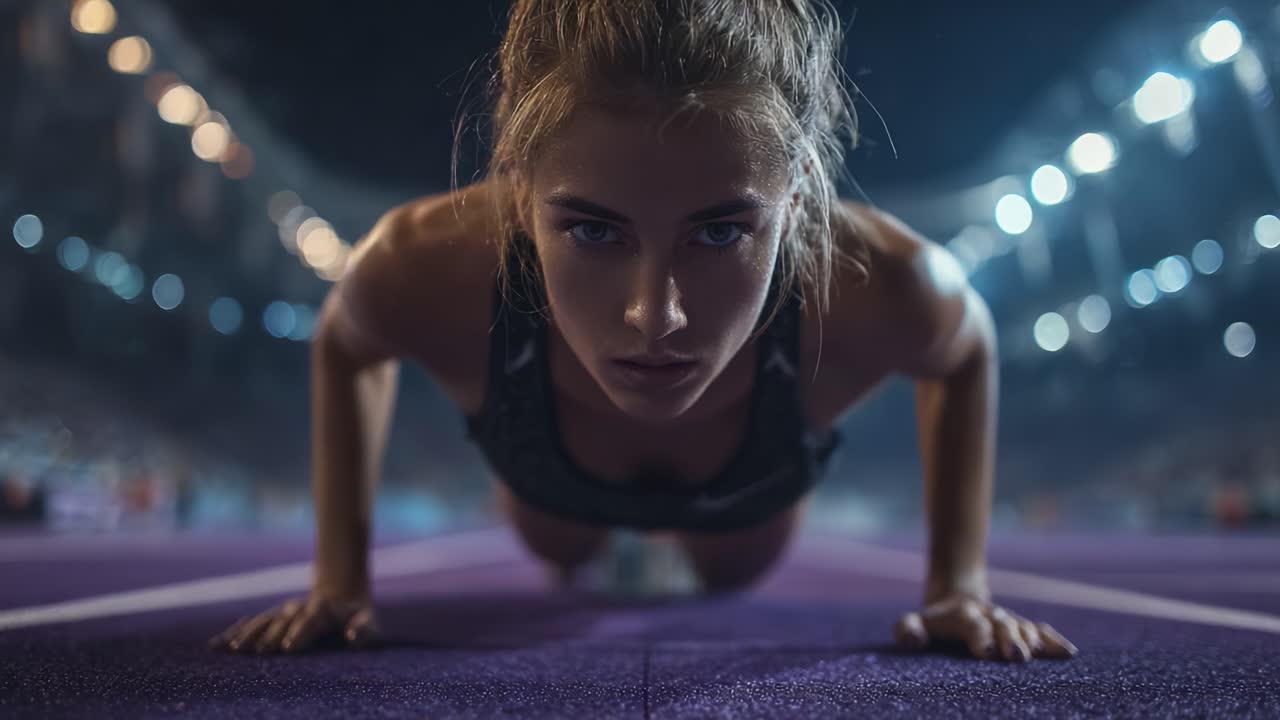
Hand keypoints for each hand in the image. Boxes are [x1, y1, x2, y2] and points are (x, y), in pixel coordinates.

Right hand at [209, 594, 378, 654]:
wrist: (341, 596)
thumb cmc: (357, 617)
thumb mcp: (369, 620)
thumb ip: (365, 629)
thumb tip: (353, 638)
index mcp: (324, 608)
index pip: (311, 619)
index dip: (300, 632)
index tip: (288, 647)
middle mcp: (300, 607)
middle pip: (283, 620)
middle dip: (271, 635)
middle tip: (258, 652)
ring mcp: (284, 612)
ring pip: (264, 621)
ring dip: (248, 634)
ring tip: (232, 649)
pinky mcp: (272, 619)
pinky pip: (252, 625)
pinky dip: (234, 633)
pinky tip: (217, 645)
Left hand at [893, 592, 1077, 661]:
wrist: (956, 597)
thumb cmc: (933, 622)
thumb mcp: (913, 623)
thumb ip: (908, 629)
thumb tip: (914, 638)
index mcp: (962, 616)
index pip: (972, 624)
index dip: (980, 636)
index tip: (987, 653)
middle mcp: (988, 615)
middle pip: (1003, 624)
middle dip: (1011, 639)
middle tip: (1017, 657)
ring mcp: (1007, 620)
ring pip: (1023, 627)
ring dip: (1031, 640)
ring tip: (1038, 654)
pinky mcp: (1021, 627)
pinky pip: (1040, 631)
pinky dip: (1053, 641)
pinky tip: (1068, 653)